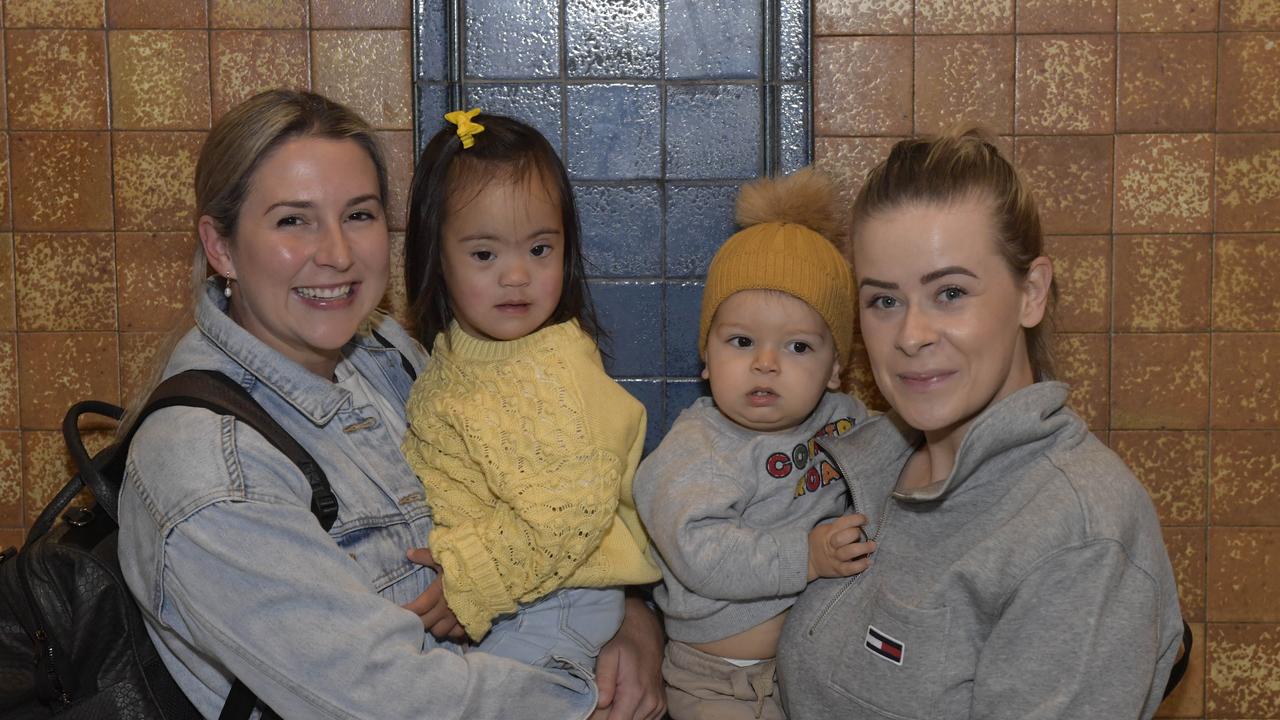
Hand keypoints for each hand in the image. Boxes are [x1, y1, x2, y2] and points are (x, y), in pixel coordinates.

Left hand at [402, 548, 466, 640]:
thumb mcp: (446, 555)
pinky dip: (451, 631)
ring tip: (432, 618)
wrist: (500, 569)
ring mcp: (461, 617)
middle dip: (417, 621)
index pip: (418, 607)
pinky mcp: (473, 622)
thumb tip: (408, 553)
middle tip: (413, 616)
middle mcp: (448, 608)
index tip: (398, 611)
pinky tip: (450, 623)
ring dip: (434, 626)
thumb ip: (426, 555)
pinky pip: (457, 635)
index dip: (406, 611)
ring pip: (440, 632)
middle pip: (426, 623)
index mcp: (440, 591)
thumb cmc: (470, 561)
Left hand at [591, 594, 665, 719]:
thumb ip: (604, 679)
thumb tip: (600, 702)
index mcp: (635, 692)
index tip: (592, 715)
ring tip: (612, 702)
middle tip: (600, 706)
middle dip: (609, 718)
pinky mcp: (661, 706)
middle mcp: (650, 702)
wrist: (646, 633)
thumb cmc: (624, 643)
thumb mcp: (608, 655)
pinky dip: (633, 716)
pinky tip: (624, 704)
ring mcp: (658, 705)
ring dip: (622, 717)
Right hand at [807, 514, 874, 581]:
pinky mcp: (838, 570)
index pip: (843, 523)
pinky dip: (860, 565)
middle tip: (864, 534)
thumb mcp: (823, 530)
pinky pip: (850, 569)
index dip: (856, 519)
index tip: (865, 519)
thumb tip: (858, 523)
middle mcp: (832, 545)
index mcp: (829, 532)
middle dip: (855, 533)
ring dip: (863, 548)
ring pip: (848, 552)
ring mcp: (835, 558)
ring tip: (873, 546)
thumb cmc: (819, 542)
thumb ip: (837, 527)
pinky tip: (869, 562)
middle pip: (843, 538)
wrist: (808, 561)